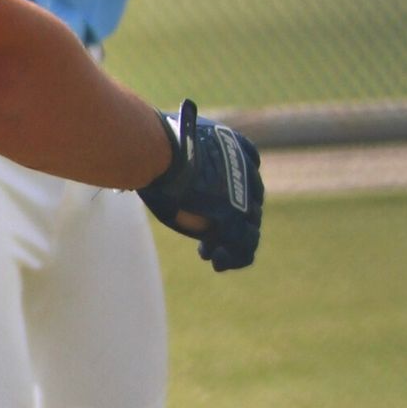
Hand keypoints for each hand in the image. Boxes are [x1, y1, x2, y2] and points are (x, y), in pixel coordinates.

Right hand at [138, 99, 263, 270]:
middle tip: (210, 236)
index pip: (249, 170)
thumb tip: (167, 164)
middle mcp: (244, 170)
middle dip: (233, 222)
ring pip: (250, 228)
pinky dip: (232, 258)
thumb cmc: (154, 147)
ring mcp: (242, 195)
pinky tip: (216, 262)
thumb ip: (183, 159)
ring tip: (212, 255)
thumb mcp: (174, 148)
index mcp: (232, 145)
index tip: (218, 203)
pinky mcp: (233, 217)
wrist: (158, 152)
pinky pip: (243, 245)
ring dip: (233, 244)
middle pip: (251, 202)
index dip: (237, 190)